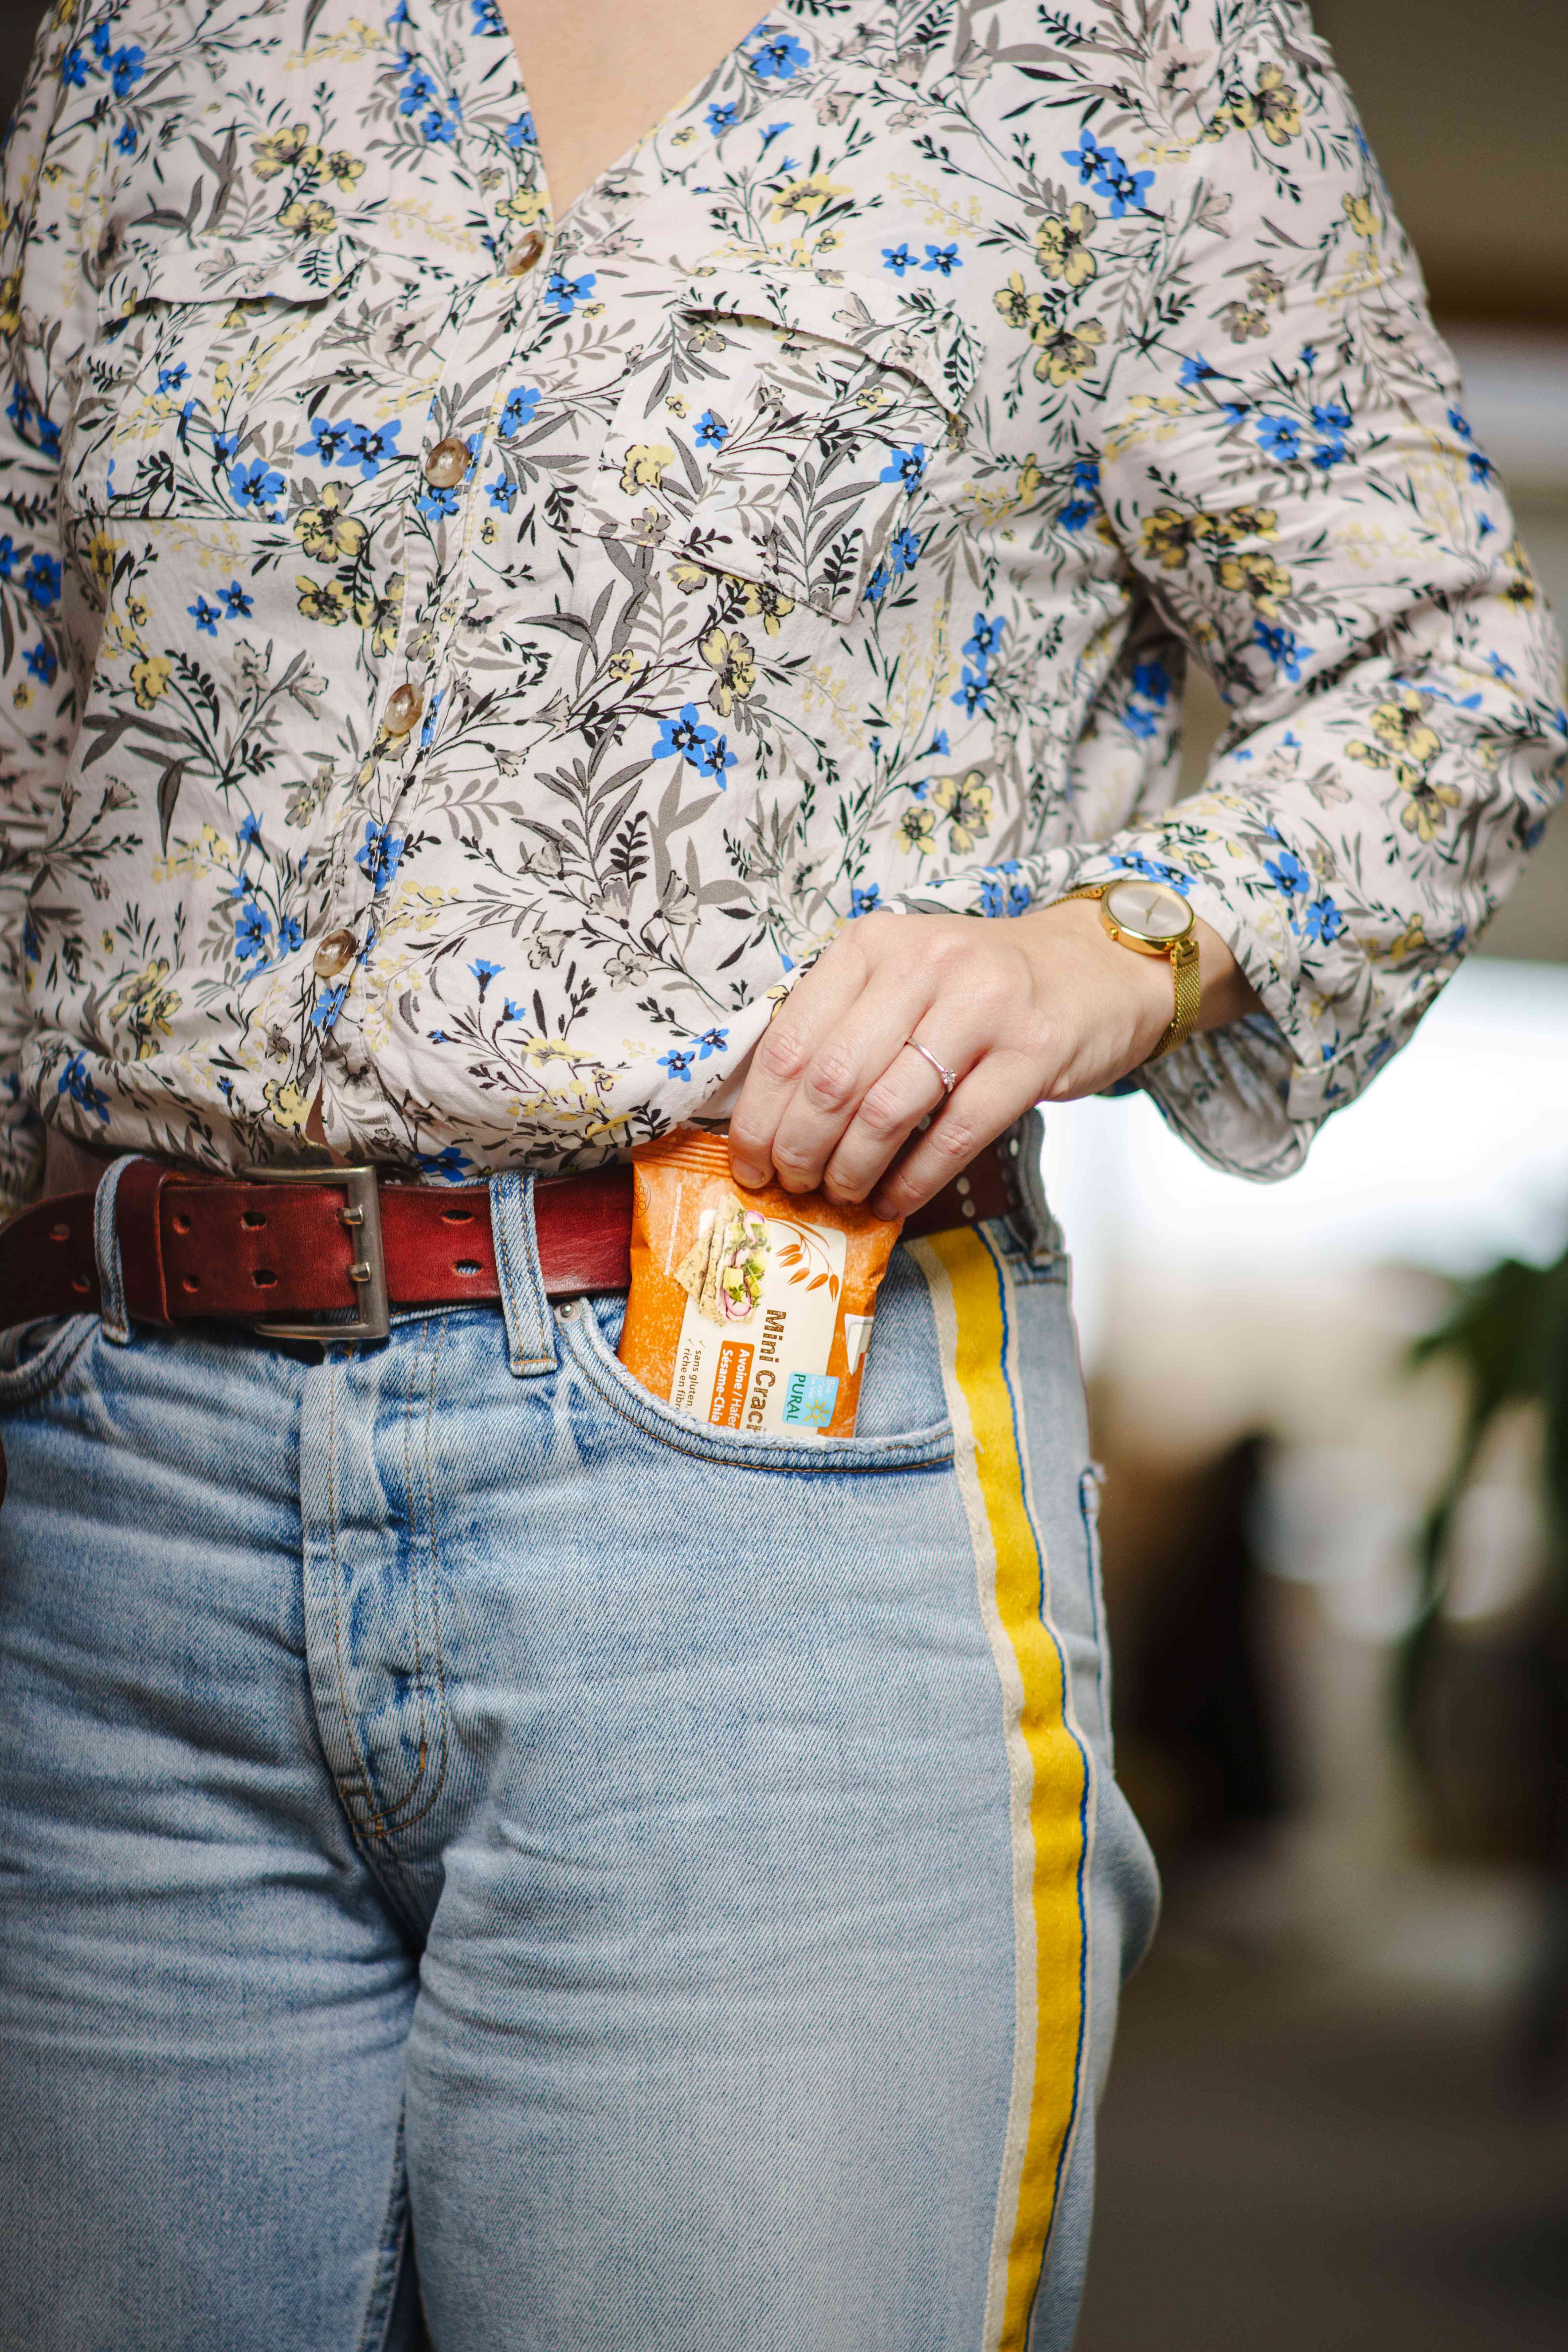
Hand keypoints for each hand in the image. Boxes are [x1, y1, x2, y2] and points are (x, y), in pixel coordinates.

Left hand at [727, 898, 1255, 1218]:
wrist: (1096, 967)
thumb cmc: (981, 988)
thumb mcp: (901, 979)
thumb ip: (840, 1027)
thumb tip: (769, 1119)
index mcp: (872, 945)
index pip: (788, 1040)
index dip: (758, 1115)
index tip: (747, 1162)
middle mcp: (924, 965)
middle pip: (831, 1082)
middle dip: (799, 1150)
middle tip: (793, 1185)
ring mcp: (983, 1007)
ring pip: (886, 1112)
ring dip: (852, 1171)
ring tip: (841, 1195)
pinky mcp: (1032, 1052)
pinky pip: (954, 1134)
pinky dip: (913, 1180)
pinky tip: (893, 1200)